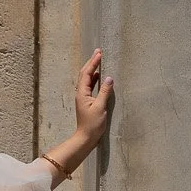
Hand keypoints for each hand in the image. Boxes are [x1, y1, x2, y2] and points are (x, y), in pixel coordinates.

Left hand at [40, 50, 116, 183]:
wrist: (86, 138)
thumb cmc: (92, 124)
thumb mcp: (100, 107)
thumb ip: (105, 92)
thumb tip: (109, 78)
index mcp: (82, 93)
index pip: (87, 73)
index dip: (93, 62)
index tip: (99, 53)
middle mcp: (81, 93)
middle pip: (85, 74)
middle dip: (91, 62)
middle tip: (98, 52)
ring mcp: (83, 97)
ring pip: (87, 79)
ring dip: (93, 69)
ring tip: (99, 60)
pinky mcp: (87, 101)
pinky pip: (90, 86)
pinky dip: (95, 78)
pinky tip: (100, 76)